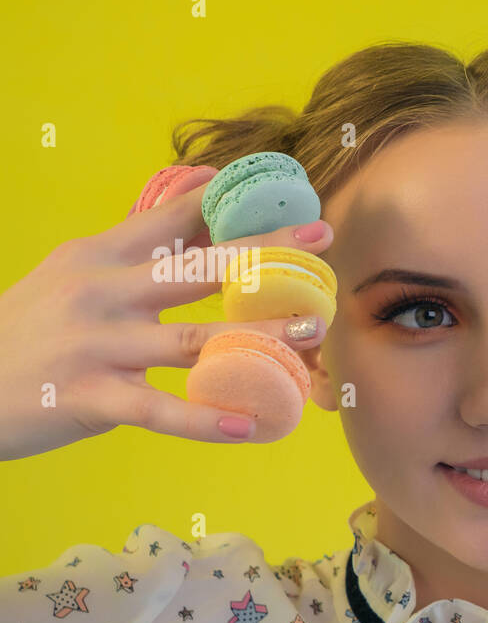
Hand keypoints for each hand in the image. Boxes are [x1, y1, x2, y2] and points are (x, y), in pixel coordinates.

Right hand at [0, 167, 333, 460]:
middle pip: (197, 269)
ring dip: (256, 337)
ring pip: (191, 340)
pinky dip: (206, 419)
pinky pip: (159, 410)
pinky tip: (251, 425)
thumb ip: (137, 250)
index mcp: (100, 255)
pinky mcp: (88, 397)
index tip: (291, 196)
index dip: (235, 206)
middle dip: (264, 254)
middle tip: (321, 243)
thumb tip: (201, 207)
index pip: (175, 219)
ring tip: (309, 335)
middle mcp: (100, 292)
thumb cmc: (31, 329)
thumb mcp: (75, 274)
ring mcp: (95, 345)